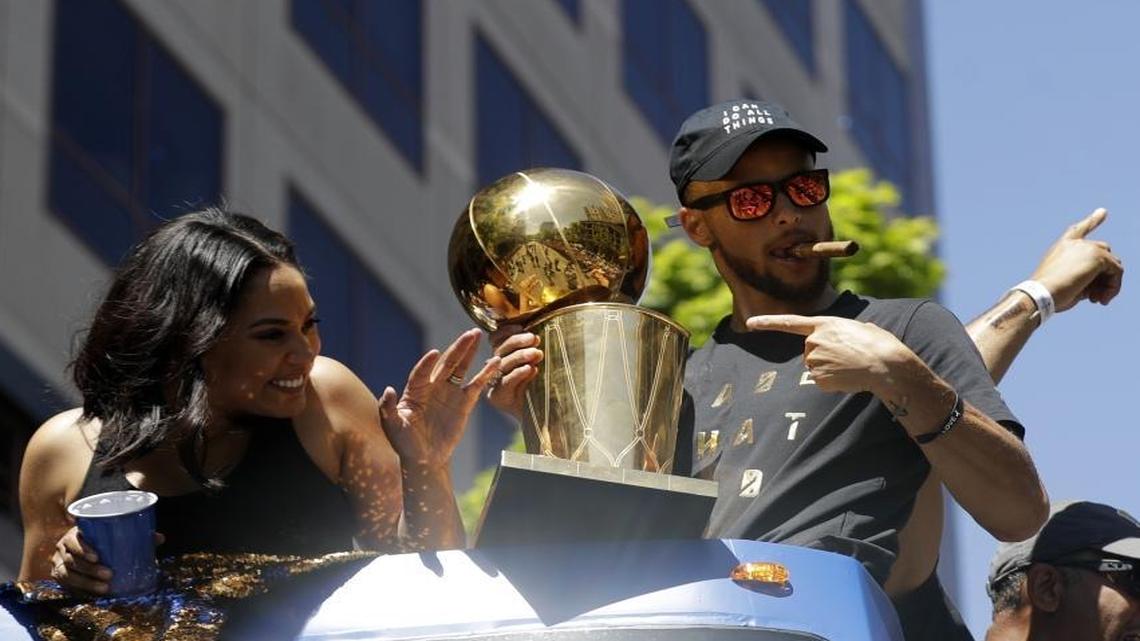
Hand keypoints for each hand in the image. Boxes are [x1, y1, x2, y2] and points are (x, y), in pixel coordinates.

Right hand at [50, 527, 164, 594]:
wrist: (85, 549)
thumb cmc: (103, 540)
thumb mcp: (115, 536)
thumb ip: (137, 535)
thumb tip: (159, 538)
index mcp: (75, 534)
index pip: (73, 540)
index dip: (83, 548)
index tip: (98, 557)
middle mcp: (63, 548)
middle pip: (72, 560)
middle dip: (90, 570)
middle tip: (108, 575)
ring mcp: (59, 563)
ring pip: (68, 575)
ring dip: (86, 583)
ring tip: (104, 588)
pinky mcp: (59, 577)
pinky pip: (66, 586)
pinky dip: (79, 590)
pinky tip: (92, 595)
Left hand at [378, 328, 499, 468]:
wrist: (425, 458)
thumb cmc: (405, 442)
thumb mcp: (392, 426)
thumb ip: (387, 408)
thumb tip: (388, 389)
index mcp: (415, 390)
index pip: (421, 372)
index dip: (427, 363)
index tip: (434, 354)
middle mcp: (433, 387)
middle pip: (446, 363)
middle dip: (457, 348)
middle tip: (470, 333)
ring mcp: (449, 393)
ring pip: (460, 368)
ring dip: (469, 352)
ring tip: (477, 336)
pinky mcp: (464, 403)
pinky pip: (476, 386)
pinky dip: (485, 374)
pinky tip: (495, 363)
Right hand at [485, 325, 542, 419]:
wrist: (545, 418)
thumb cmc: (543, 388)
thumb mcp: (538, 364)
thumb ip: (533, 351)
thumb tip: (536, 334)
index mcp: (501, 357)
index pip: (495, 339)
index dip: (505, 331)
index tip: (521, 326)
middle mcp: (494, 370)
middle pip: (499, 349)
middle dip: (516, 341)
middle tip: (535, 339)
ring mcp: (494, 384)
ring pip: (503, 365)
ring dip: (520, 356)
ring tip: (537, 354)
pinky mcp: (498, 398)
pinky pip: (506, 382)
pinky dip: (519, 374)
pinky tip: (530, 369)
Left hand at [746, 314, 913, 395]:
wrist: (886, 365)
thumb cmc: (881, 344)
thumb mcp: (864, 328)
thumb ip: (851, 330)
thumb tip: (861, 333)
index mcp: (824, 325)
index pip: (790, 323)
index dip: (768, 323)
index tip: (749, 324)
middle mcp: (814, 342)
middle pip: (809, 352)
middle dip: (824, 356)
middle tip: (848, 356)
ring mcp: (815, 361)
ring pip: (815, 368)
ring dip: (830, 369)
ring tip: (850, 366)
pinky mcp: (819, 379)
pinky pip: (822, 381)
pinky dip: (834, 381)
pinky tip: (848, 377)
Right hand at [1030, 208, 1122, 311]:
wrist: (1041, 293)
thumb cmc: (1049, 294)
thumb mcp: (1067, 283)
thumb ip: (1085, 277)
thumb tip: (1106, 282)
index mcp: (1062, 247)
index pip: (1079, 229)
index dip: (1092, 220)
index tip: (1103, 212)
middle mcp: (1075, 244)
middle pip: (1104, 251)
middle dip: (1105, 274)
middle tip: (1095, 297)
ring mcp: (1088, 247)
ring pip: (1113, 263)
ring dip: (1109, 283)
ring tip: (1098, 300)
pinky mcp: (1098, 257)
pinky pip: (1117, 271)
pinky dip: (1114, 287)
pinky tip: (1101, 299)